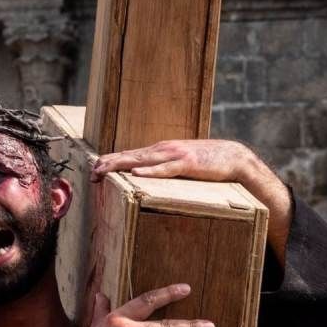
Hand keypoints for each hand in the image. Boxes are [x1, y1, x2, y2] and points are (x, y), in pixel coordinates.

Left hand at [91, 139, 257, 183]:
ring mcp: (175, 155)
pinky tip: (136, 174)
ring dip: (121, 165)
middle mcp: (164, 149)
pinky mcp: (188, 164)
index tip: (95, 169)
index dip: (112, 161)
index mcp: (161, 150)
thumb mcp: (181, 163)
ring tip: (103, 170)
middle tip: (91, 172)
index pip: (131, 155)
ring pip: (142, 160)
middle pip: (130, 155)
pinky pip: (165, 169)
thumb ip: (165, 167)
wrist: (234, 156)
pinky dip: (150, 171)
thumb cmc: (208, 162)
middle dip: (109, 163)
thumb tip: (147, 176)